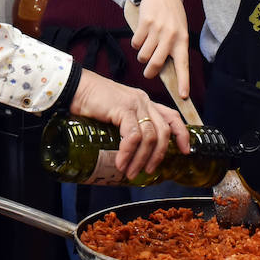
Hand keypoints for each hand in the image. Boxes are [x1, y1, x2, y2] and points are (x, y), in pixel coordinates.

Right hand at [69, 69, 189, 177]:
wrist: (74, 87)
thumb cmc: (90, 102)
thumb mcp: (114, 113)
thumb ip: (124, 125)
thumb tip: (127, 151)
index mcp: (144, 102)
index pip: (172, 116)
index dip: (182, 134)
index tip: (186, 151)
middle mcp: (143, 101)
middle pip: (164, 131)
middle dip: (159, 155)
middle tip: (148, 171)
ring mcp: (135, 104)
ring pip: (150, 137)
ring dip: (141, 159)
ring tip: (131, 172)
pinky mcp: (123, 109)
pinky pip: (133, 135)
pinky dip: (128, 152)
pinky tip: (121, 163)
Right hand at [132, 0, 192, 99]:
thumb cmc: (171, 16)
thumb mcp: (179, 31)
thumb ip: (174, 48)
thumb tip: (165, 70)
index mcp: (182, 41)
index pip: (183, 65)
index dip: (184, 82)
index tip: (183, 96)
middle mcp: (171, 36)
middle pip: (156, 64)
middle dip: (149, 72)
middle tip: (148, 73)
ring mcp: (157, 30)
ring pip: (143, 55)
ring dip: (142, 56)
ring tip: (147, 47)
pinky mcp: (144, 23)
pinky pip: (135, 43)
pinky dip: (136, 43)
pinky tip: (142, 35)